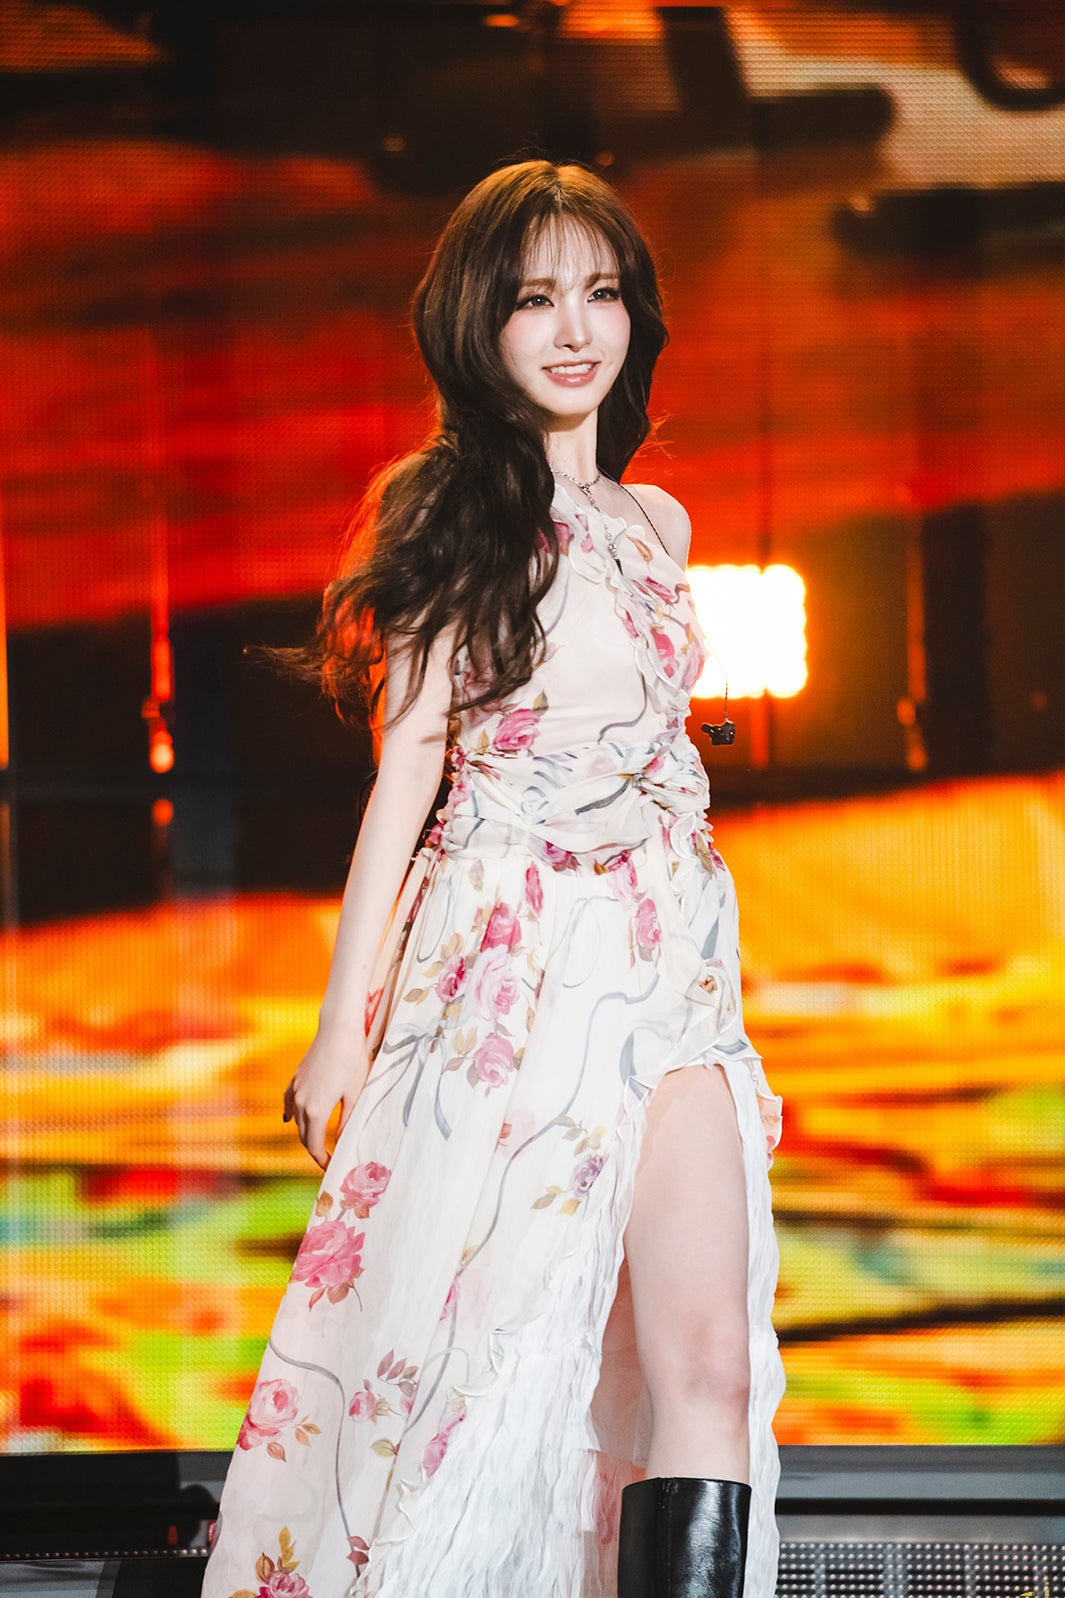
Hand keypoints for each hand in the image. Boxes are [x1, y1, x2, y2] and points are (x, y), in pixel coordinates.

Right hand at [283, 1026, 371, 1170]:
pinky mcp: (296, 1078)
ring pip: (296, 1121)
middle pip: (303, 1136)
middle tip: (328, 1158)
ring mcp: (295, 1090)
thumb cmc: (352, 1060)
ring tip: (318, 1141)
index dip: (322, 1160)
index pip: (314, 1146)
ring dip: (305, 1133)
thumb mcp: (355, 1095)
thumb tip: (341, 1142)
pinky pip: (289, 1103)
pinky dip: (291, 1115)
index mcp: (316, 1111)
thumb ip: (346, 1122)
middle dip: (314, 1149)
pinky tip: (291, 1119)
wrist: (338, 1029)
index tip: (331, 1167)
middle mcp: (300, 1103)